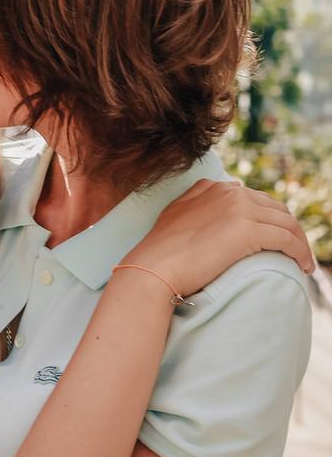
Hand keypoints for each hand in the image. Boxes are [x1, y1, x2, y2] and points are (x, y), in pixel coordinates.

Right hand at [126, 179, 313, 297]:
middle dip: (290, 229)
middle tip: (295, 251)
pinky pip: (288, 240)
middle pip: (277, 209)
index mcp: (215, 188)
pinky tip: (303, 266)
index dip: (269, 218)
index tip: (275, 236)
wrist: (154, 267)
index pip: (256, 199)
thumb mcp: (176, 212)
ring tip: (303, 261)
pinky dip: (300, 252)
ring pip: (288, 223)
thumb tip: (226, 191)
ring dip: (300, 242)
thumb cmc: (161, 250)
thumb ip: (199, 199)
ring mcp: (241, 210)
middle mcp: (231, 193)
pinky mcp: (249, 231)